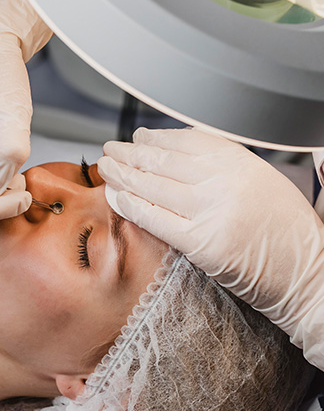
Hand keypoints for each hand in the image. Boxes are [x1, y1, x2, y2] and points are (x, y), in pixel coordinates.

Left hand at [98, 127, 323, 368]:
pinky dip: (132, 206)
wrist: (309, 273)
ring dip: (123, 175)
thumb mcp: (261, 181)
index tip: (138, 136)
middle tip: (112, 148)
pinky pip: (156, 219)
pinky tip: (116, 196)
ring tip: (106, 167)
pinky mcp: (202, 244)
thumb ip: (223, 166)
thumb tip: (177, 154)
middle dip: (131, 153)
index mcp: (242, 162)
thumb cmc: (287, 230)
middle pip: (164, 161)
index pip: (187, 140)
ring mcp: (212, 212)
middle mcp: (225, 181)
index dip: (156, 137)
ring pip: (155, 187)